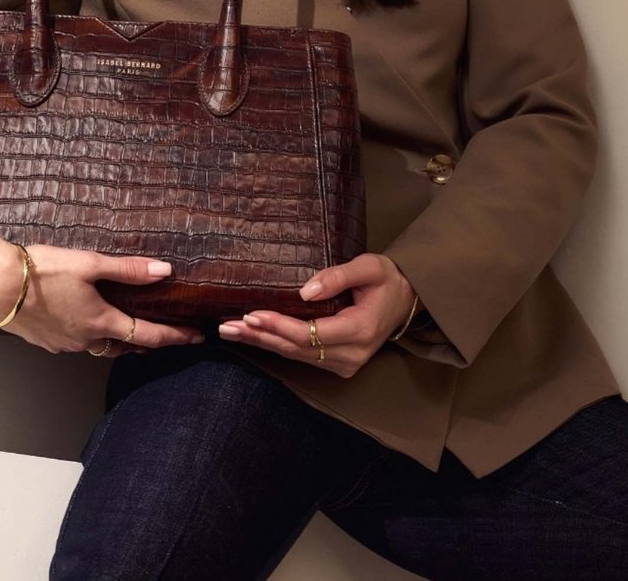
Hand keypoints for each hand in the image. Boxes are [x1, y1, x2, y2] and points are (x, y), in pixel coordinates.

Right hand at [0, 228, 204, 355]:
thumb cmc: (41, 272)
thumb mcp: (90, 263)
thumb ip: (128, 270)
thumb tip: (164, 272)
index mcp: (100, 322)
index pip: (147, 336)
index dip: (174, 337)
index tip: (195, 337)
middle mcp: (85, 340)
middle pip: (125, 346)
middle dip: (147, 342)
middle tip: (167, 333)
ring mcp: (63, 344)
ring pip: (100, 346)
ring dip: (119, 340)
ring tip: (131, 329)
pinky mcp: (45, 341)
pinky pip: (77, 342)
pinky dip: (92, 335)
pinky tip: (87, 321)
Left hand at [217, 253, 415, 378]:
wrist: (405, 301)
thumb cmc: (386, 279)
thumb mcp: (369, 267)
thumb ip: (338, 276)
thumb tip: (304, 291)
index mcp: (360, 329)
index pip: (311, 333)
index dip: (279, 325)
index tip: (251, 314)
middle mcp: (351, 354)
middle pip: (297, 348)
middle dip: (260, 336)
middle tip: (226, 326)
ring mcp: (344, 363)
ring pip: (296, 355)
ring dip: (262, 342)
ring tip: (230, 331)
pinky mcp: (337, 364)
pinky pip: (302, 355)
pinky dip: (275, 344)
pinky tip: (254, 335)